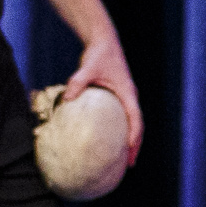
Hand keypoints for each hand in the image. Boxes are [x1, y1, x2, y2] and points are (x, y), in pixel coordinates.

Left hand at [60, 37, 143, 165]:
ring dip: (130, 140)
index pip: (135, 118)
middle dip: (135, 145)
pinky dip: (121, 130)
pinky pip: (123, 117)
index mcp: (127, 92)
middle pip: (138, 125)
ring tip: (122, 158)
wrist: (104, 42)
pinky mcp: (119, 96)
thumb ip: (78, 82)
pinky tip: (110, 140)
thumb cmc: (98, 54)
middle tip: (128, 164)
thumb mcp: (87, 67)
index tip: (130, 150)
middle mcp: (130, 96)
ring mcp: (125, 97)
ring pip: (132, 122)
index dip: (134, 136)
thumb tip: (67, 98)